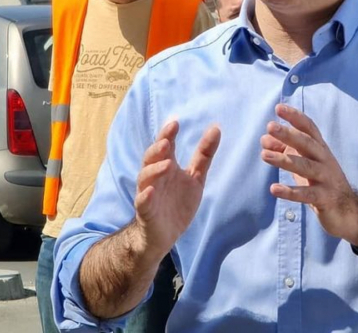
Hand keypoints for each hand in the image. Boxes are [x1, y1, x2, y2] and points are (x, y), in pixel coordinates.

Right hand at [133, 120, 220, 257]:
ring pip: (145, 177)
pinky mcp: (146, 212)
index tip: (175, 122)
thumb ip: (204, 154)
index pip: (165, 146)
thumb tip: (216, 127)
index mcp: (166, 166)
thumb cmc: (178, 202)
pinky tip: (151, 191)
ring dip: (154, 169)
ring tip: (167, 163)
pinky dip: (145, 196)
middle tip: (167, 141)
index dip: (168, 134)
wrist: (165, 235)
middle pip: (151, 158)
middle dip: (157, 148)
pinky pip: (142, 202)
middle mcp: (155, 177)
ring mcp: (148, 193)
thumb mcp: (195, 177)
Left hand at [260, 104, 357, 244]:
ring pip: (306, 166)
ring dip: (284, 160)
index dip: (295, 117)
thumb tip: (264, 139)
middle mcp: (325, 160)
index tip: (279, 108)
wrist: (349, 211)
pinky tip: (274, 189)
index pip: (309, 128)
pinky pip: (306, 194)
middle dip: (289, 134)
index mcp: (320, 149)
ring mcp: (327, 178)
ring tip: (264, 155)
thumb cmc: (321, 182)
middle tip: (270, 126)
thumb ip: (285, 151)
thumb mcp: (304, 164)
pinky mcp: (325, 198)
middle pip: (307, 143)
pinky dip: (290, 192)